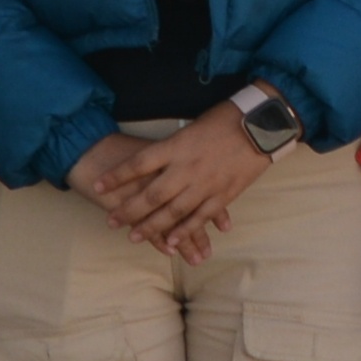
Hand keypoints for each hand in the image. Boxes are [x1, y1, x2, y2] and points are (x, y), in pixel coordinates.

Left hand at [75, 117, 266, 262]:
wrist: (262, 125)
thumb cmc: (227, 119)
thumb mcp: (192, 126)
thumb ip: (174, 147)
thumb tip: (156, 160)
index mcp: (177, 145)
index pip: (138, 163)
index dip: (117, 176)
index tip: (98, 185)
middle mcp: (187, 167)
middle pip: (151, 194)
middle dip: (129, 210)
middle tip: (111, 222)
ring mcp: (205, 183)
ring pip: (173, 211)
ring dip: (152, 226)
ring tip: (134, 237)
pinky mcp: (223, 194)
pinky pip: (200, 217)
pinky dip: (184, 230)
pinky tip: (170, 241)